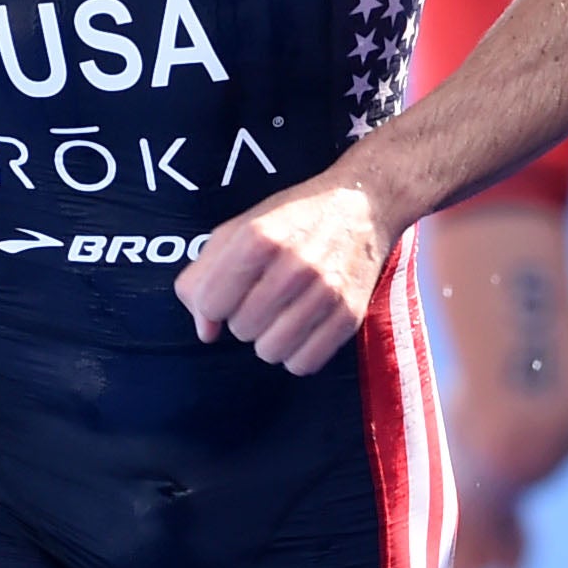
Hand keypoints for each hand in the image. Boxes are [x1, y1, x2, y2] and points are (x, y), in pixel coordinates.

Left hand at [177, 170, 397, 375]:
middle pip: (241, 329)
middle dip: (243, 318)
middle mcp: (295, 265)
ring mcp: (326, 292)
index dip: (213, 303)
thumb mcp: (239, 230)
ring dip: (269, 339)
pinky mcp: (350, 314)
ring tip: (280, 314)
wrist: (363, 205)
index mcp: (260, 238)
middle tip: (262, 297)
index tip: (228, 292)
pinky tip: (300, 329)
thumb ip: (204, 276)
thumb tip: (205, 330)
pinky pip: (305, 363)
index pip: (212, 303)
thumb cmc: (293, 219)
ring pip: (271, 351)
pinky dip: (296, 354)